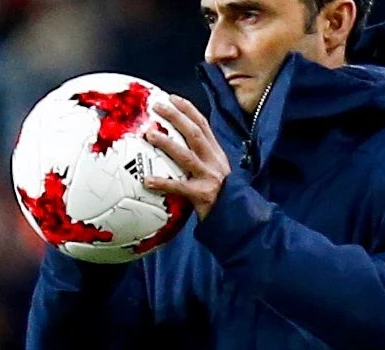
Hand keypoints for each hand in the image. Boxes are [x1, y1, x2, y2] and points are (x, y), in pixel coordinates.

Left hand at [142, 95, 233, 219]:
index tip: (173, 98)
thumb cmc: (221, 196)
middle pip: (195, 133)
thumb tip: (175, 150)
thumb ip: (199, 160)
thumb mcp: (215, 172)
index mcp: (216, 153)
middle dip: (177, 117)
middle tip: (158, 106)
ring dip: (168, 144)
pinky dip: (163, 183)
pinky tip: (147, 180)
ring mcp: (209, 177)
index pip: (203, 125)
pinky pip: (180, 188)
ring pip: (187, 156)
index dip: (188, 110)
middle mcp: (214, 161)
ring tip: (150, 135)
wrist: (238, 217)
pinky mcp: (203, 195)